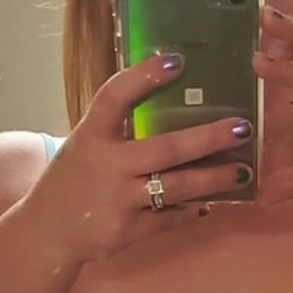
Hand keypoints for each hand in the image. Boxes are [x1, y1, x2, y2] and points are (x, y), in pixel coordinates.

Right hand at [27, 53, 254, 265]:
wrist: (48, 231)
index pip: (116, 97)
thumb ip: (119, 127)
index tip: (177, 61)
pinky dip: (192, 209)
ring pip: (177, 187)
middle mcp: (107, 165)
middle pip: (166, 149)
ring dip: (214, 179)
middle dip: (208, 138)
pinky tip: (212, 201)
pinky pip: (170, 217)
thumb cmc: (76, 179)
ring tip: (244, 170)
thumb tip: (172, 102)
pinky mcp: (129, 231)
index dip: (144, 77)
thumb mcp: (87, 144)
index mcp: (92, 135)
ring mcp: (119, 200)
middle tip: (242, 128)